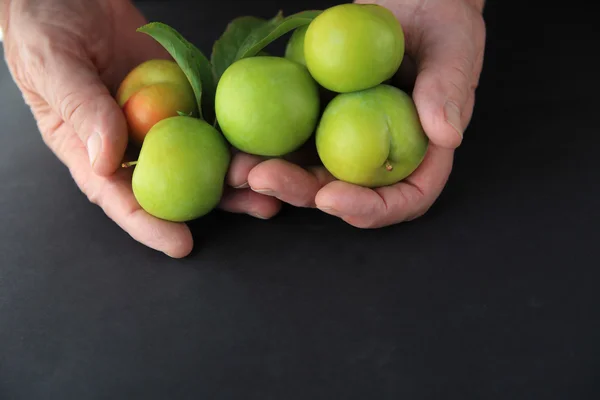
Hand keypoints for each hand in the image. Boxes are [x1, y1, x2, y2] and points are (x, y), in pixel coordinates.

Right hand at [1, 0, 277, 257]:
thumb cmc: (44, 27)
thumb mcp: (53, 64)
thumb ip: (80, 108)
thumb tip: (106, 158)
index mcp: (90, 149)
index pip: (119, 196)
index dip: (150, 223)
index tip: (181, 243)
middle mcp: (132, 143)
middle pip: (175, 184)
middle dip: (216, 201)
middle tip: (256, 206)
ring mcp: (162, 119)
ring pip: (202, 155)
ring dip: (238, 170)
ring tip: (274, 183)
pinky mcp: (184, 93)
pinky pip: (213, 115)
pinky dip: (238, 129)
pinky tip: (266, 140)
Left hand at [234, 0, 485, 227]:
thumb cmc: (442, 18)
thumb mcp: (454, 47)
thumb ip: (447, 90)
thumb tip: (446, 135)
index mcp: (421, 152)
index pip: (402, 199)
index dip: (368, 209)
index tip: (331, 198)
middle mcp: (379, 152)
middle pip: (343, 192)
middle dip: (300, 193)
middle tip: (262, 178)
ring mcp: (345, 136)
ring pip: (309, 170)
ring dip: (272, 174)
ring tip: (236, 167)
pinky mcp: (318, 115)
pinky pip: (291, 135)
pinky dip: (262, 141)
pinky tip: (235, 139)